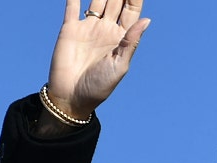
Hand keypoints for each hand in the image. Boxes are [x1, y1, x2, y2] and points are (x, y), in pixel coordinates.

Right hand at [47, 0, 149, 118]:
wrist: (71, 97)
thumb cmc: (99, 86)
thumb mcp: (120, 66)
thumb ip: (131, 42)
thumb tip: (147, 19)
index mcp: (121, 38)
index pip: (131, 10)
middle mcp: (106, 29)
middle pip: (115, 0)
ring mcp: (88, 28)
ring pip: (97, 0)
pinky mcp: (70, 29)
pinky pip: (72, 6)